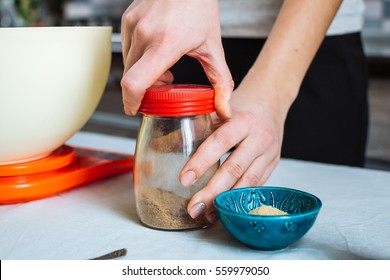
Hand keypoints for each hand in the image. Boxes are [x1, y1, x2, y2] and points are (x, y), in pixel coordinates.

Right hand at [121, 0, 232, 118]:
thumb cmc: (199, 6)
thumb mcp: (213, 46)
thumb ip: (220, 81)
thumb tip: (224, 108)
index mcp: (165, 44)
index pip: (134, 82)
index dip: (131, 101)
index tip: (135, 109)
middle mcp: (144, 33)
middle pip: (131, 77)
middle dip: (144, 89)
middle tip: (163, 88)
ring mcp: (133, 24)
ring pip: (128, 64)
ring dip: (142, 74)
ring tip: (164, 69)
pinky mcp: (128, 18)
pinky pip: (127, 49)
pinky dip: (138, 59)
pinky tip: (157, 55)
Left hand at [181, 85, 286, 222]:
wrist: (270, 103)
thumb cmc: (239, 107)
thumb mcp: (218, 109)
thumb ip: (192, 125)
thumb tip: (159, 146)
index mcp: (242, 120)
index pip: (220, 142)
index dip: (202, 161)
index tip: (184, 179)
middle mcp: (259, 137)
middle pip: (235, 168)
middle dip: (213, 191)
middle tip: (193, 207)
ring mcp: (269, 154)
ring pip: (247, 183)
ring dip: (226, 201)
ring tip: (206, 214)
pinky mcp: (272, 166)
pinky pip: (256, 187)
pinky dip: (239, 199)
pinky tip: (224, 209)